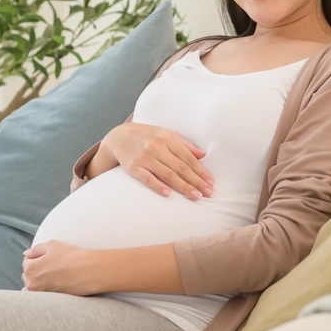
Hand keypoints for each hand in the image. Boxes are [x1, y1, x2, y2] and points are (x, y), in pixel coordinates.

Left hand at [21, 240, 89, 294]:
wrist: (88, 272)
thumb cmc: (70, 257)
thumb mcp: (52, 245)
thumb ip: (36, 249)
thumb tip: (26, 254)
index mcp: (30, 269)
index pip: (26, 261)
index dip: (37, 257)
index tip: (48, 256)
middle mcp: (32, 283)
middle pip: (28, 274)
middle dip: (36, 269)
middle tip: (52, 264)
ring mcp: (40, 294)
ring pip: (35, 284)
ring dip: (40, 279)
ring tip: (55, 273)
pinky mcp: (50, 300)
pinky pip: (42, 294)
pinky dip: (46, 288)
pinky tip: (56, 282)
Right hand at [98, 123, 214, 200]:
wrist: (119, 137)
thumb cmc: (147, 136)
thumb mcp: (166, 134)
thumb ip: (185, 144)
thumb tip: (203, 155)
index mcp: (167, 138)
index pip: (188, 158)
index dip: (201, 171)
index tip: (211, 183)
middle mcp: (157, 147)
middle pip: (180, 168)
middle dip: (196, 182)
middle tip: (209, 193)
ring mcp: (144, 157)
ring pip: (167, 174)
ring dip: (183, 186)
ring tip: (196, 196)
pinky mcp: (133, 167)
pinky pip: (147, 178)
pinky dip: (157, 186)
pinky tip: (168, 194)